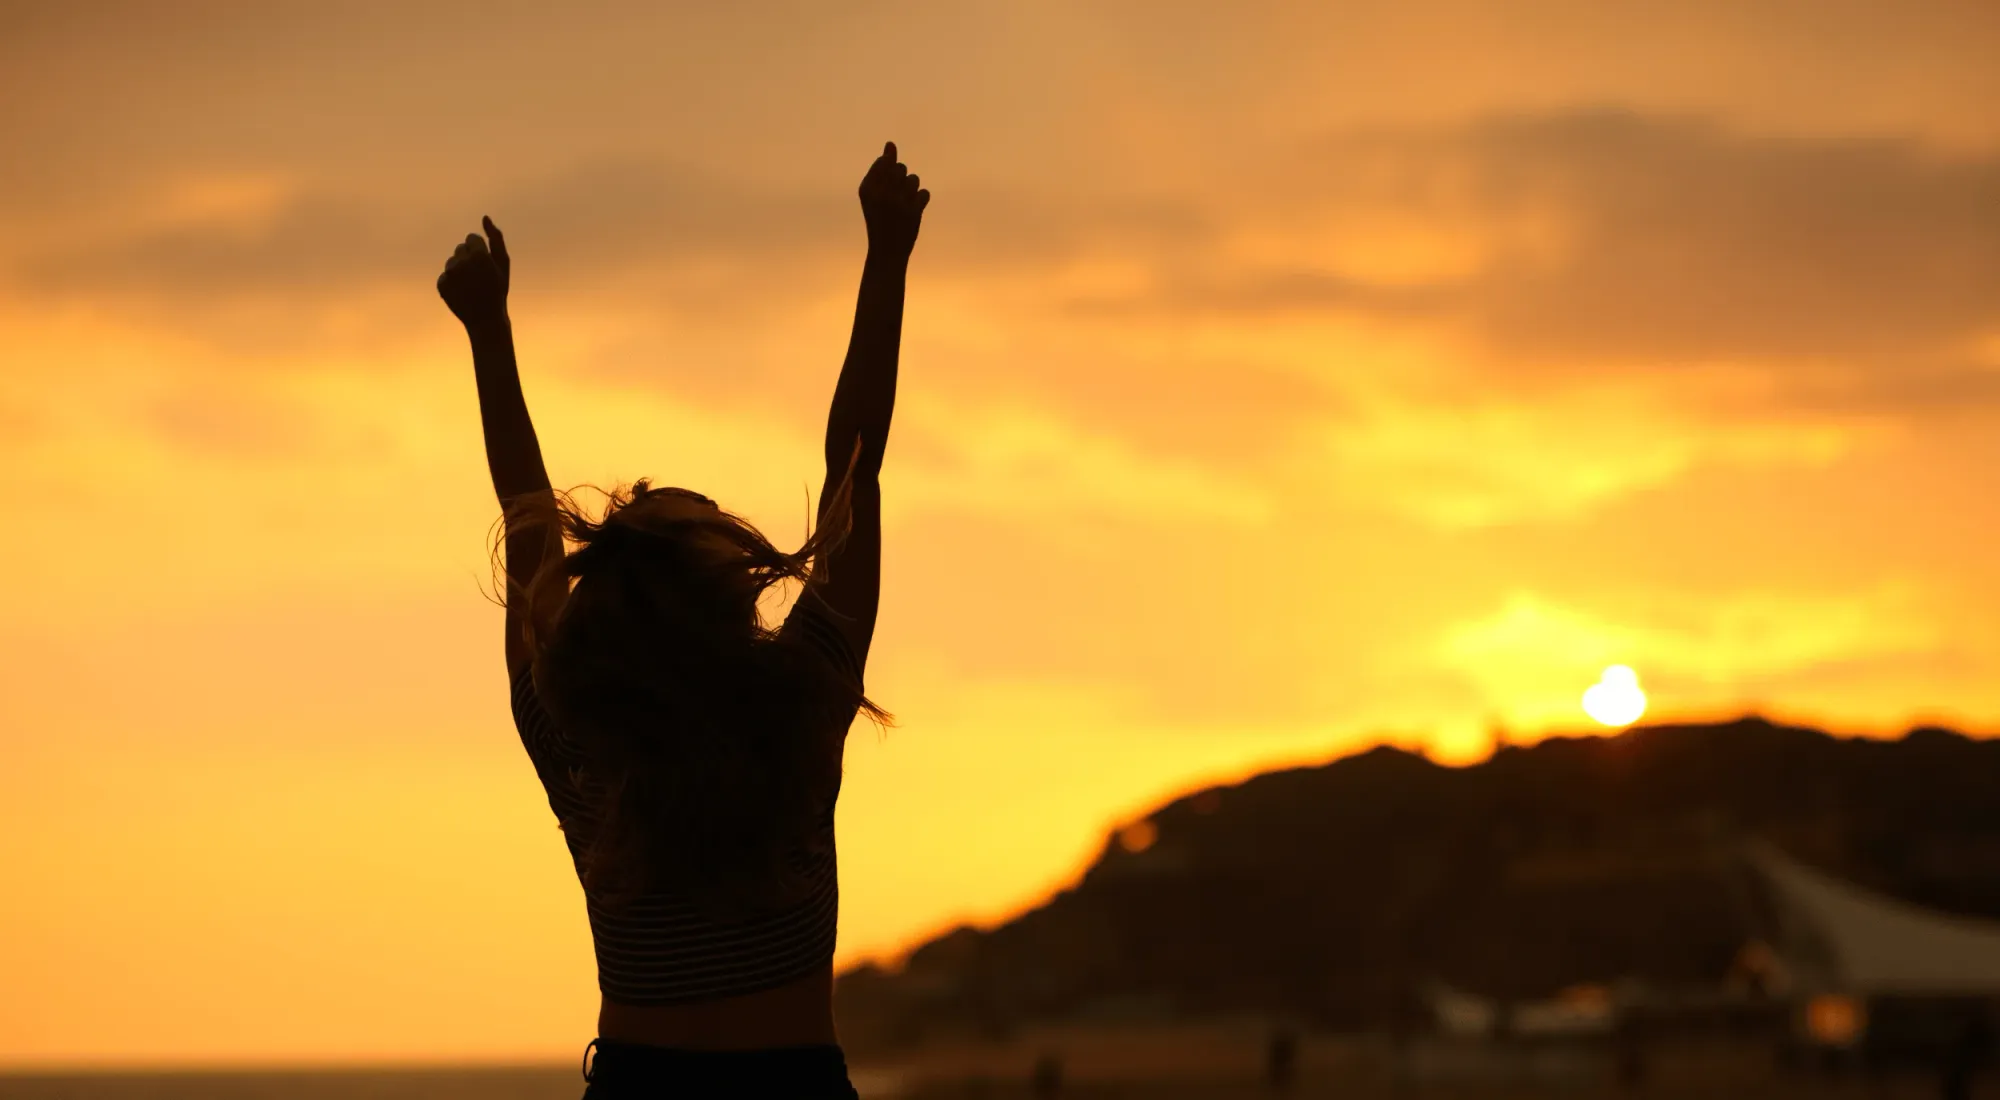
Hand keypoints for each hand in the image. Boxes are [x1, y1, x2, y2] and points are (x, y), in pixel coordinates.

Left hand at [437, 216, 510, 325]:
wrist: (486, 320)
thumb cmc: (498, 290)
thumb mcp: (503, 264)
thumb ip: (496, 238)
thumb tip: (485, 217)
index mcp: (478, 255)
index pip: (471, 238)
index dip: (480, 251)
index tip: (485, 265)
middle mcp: (461, 262)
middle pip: (460, 249)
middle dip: (468, 259)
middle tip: (479, 277)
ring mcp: (449, 274)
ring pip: (451, 262)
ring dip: (459, 270)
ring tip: (470, 286)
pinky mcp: (441, 285)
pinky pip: (445, 276)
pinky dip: (452, 283)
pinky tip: (462, 293)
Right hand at [859, 142, 928, 257]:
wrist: (886, 252)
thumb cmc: (878, 219)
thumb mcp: (872, 195)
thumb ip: (881, 169)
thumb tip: (891, 144)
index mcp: (867, 188)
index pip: (885, 161)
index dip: (889, 173)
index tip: (886, 189)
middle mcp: (881, 192)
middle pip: (901, 167)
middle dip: (901, 180)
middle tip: (895, 198)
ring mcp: (898, 201)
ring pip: (914, 179)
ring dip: (912, 190)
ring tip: (903, 204)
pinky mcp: (914, 211)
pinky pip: (924, 193)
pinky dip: (921, 201)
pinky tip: (912, 211)